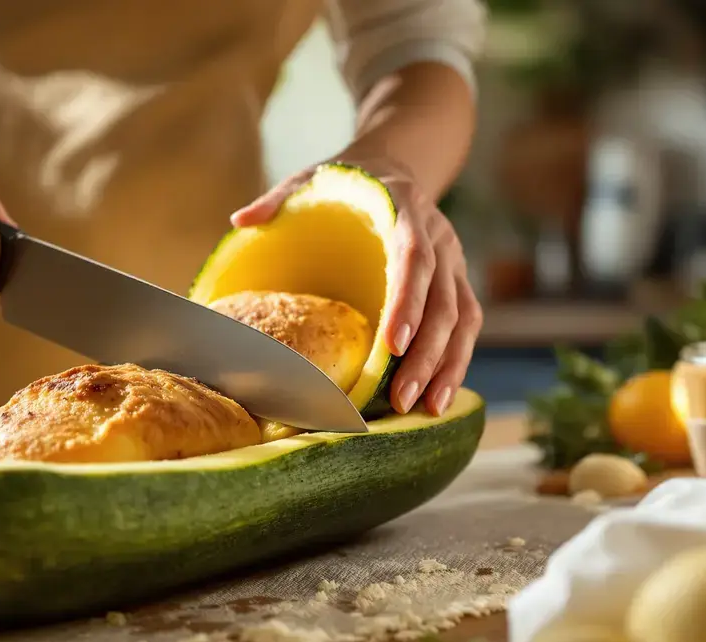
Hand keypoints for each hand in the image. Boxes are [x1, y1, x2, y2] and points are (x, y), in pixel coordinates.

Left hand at [230, 158, 481, 416]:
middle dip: (425, 353)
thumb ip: (279, 198)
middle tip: (400, 398)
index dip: (407, 302)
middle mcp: (440, 237)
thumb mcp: (309, 179)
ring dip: (446, 366)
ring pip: (462, 319)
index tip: (391, 344)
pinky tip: (438, 398)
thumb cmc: (344, 183)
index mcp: (407, 211)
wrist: (392, 167)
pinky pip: (466, 326)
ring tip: (425, 409)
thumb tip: (240, 222)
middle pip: (443, 301)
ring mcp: (454, 262)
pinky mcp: (458, 282)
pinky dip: (455, 362)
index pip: (414, 259)